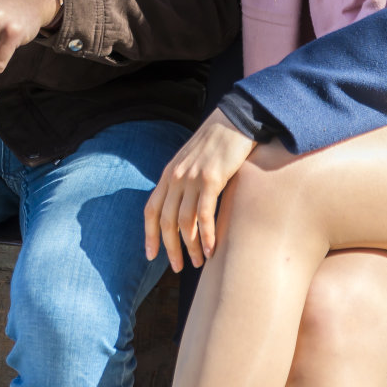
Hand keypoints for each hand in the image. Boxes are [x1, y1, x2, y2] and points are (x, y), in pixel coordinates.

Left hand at [143, 109, 257, 271]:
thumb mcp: (193, 160)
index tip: (151, 256)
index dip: (149, 235)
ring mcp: (193, 177)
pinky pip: (204, 214)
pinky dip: (206, 235)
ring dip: (190, 246)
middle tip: (178, 268)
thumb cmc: (219, 142)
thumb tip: (185, 205)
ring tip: (199, 262)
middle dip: (170, 248)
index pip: (151, 209)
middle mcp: (176, 176)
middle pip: (166, 221)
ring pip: (184, 222)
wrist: (237, 118)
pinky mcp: (212, 178)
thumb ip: (185, 180)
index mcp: (169, 173)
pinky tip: (211, 249)